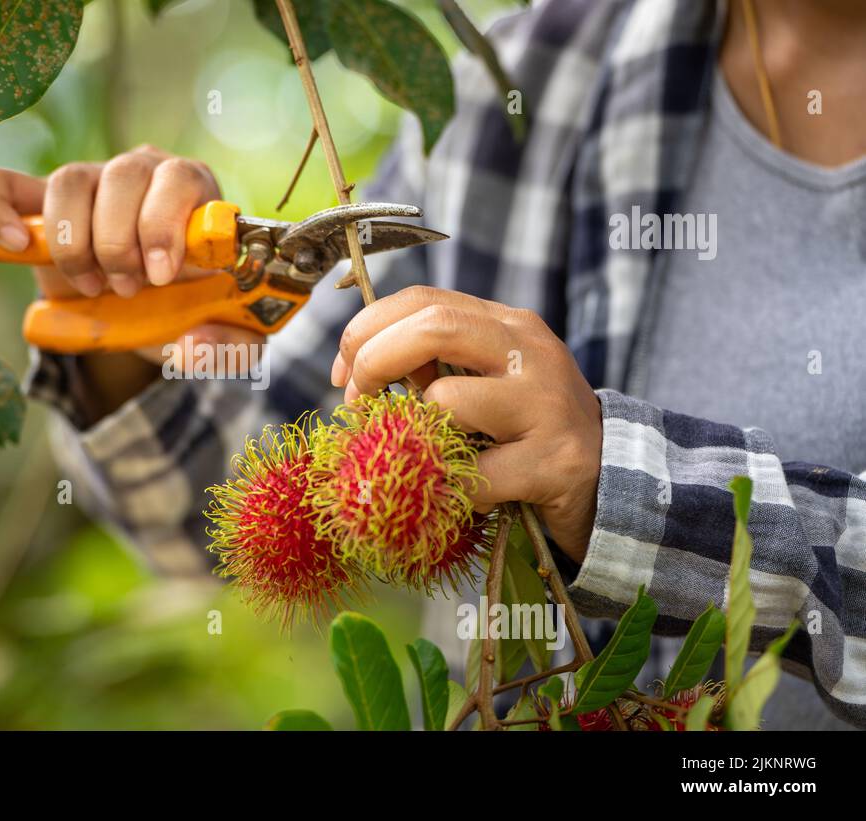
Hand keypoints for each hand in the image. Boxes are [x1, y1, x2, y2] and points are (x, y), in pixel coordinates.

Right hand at [0, 145, 266, 417]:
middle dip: (120, 243)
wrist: (152, 311)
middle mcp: (143, 171)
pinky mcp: (40, 203)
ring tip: (93, 287)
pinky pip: (2, 183)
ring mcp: (90, 181)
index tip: (159, 275)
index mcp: (195, 190)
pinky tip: (15, 247)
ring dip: (75, 242)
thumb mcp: (227, 337)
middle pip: (122, 175)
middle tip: (127, 290)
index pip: (178, 177)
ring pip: (69, 181)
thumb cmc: (194, 308)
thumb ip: (230, 347)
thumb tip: (193, 346)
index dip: (163, 224)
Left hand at [331, 286, 602, 561]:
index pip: (422, 299)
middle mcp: (529, 350)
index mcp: (506, 324)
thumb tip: (359, 367)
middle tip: (359, 408)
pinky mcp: (554, 460)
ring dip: (419, 437)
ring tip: (434, 458)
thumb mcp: (486, 382)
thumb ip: (435, 365)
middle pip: (431, 325)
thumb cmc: (527, 431)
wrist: (611, 480)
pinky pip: (472, 474)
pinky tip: (468, 496)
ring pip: (446, 400)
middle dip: (374, 362)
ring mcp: (546, 402)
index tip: (343, 374)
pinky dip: (453, 491)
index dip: (365, 330)